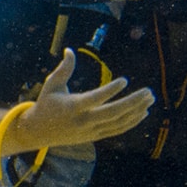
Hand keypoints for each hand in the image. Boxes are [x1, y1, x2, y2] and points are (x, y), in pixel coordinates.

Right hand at [11, 49, 153, 149]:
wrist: (36, 132)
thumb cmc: (45, 104)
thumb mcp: (51, 85)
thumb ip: (64, 68)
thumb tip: (70, 50)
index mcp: (72, 107)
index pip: (95, 99)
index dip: (110, 90)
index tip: (124, 80)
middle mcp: (83, 120)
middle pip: (113, 113)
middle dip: (133, 103)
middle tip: (148, 92)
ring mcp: (90, 131)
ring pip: (118, 123)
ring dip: (137, 111)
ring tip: (150, 98)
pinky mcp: (94, 136)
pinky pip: (117, 130)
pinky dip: (132, 122)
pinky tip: (143, 112)